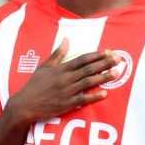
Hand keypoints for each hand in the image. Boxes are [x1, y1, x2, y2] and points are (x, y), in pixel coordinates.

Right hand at [3, 38, 118, 125]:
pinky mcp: (66, 104)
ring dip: (103, 77)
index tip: (109, 52)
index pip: (83, 59)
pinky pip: (83, 99)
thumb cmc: (34, 86)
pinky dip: (94, 96)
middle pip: (89, 69)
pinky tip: (104, 93)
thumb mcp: (44, 67)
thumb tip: (67, 40)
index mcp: (61, 68)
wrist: (24, 105)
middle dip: (105, 63)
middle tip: (119, 59)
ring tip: (116, 73)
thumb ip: (57, 54)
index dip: (97, 55)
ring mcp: (66, 91)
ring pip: (88, 82)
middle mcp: (65, 78)